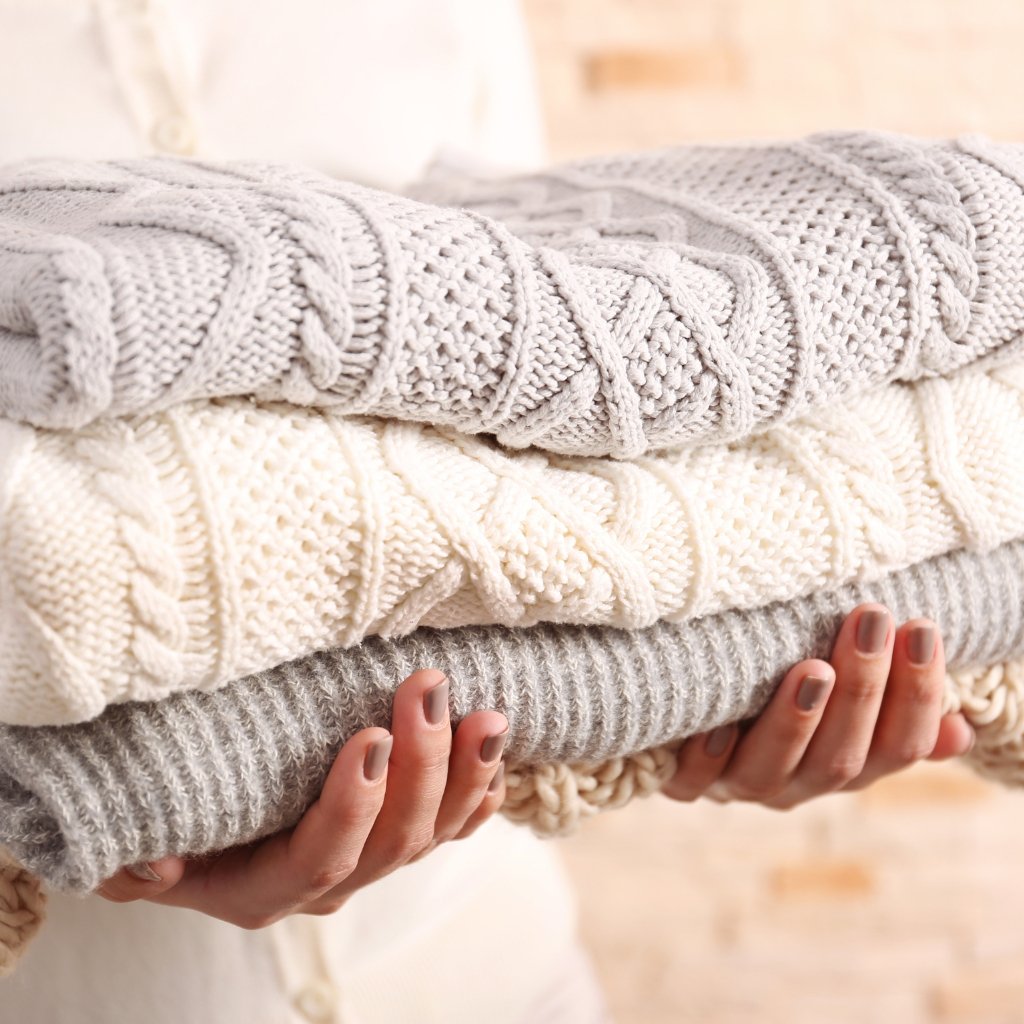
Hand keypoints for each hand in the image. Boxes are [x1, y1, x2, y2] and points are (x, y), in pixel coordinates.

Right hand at [95, 669, 508, 926]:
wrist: (206, 823)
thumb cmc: (171, 816)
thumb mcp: (135, 839)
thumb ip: (134, 859)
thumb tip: (150, 863)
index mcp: (264, 886)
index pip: (320, 858)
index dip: (351, 806)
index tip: (368, 736)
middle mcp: (328, 882)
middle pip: (391, 841)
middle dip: (419, 764)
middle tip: (427, 686)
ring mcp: (370, 860)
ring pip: (433, 833)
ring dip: (464, 773)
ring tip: (487, 714)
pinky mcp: (398, 836)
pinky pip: (452, 828)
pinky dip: (479, 793)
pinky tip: (499, 755)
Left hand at [661, 603, 975, 809]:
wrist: (684, 710)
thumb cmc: (776, 689)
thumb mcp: (838, 699)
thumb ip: (889, 712)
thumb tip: (956, 731)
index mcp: (845, 764)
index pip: (898, 746)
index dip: (917, 696)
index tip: (921, 628)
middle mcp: (796, 783)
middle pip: (841, 758)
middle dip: (862, 689)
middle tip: (870, 620)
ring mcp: (737, 785)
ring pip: (772, 772)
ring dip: (795, 722)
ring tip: (812, 669)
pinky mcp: (681, 782)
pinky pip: (693, 780)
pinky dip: (707, 756)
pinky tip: (720, 723)